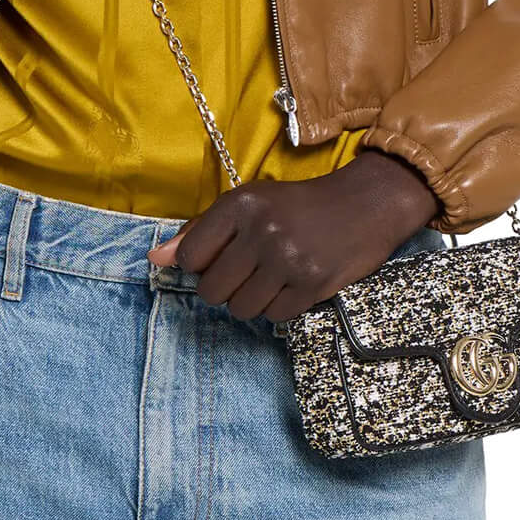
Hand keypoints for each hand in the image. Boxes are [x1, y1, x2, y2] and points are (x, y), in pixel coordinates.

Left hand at [148, 147, 441, 323]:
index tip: (219, 258)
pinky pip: (273, 317)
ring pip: (240, 308)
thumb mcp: (249, 203)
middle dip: (223, 288)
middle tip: (245, 272)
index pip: (191, 258)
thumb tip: (155, 260)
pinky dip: (277, 308)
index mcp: (240, 205)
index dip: (200, 265)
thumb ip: (200, 231)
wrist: (365, 204)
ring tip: (268, 279)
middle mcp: (261, 231)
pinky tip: (290, 286)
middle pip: (212, 290)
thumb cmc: (298, 204)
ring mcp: (288, 260)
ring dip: (249, 301)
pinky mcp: (312, 285)